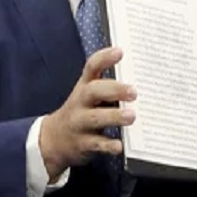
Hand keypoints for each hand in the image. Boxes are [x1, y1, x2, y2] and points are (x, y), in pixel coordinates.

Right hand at [38, 47, 135, 179]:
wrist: (54, 140)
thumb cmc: (82, 112)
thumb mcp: (89, 96)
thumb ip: (109, 88)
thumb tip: (142, 81)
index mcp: (85, 87)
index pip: (91, 67)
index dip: (104, 58)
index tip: (120, 51)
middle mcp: (80, 102)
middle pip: (93, 91)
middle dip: (113, 90)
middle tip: (134, 92)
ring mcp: (80, 123)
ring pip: (95, 118)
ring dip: (113, 116)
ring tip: (131, 116)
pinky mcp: (82, 143)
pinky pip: (95, 144)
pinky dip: (107, 145)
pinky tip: (119, 146)